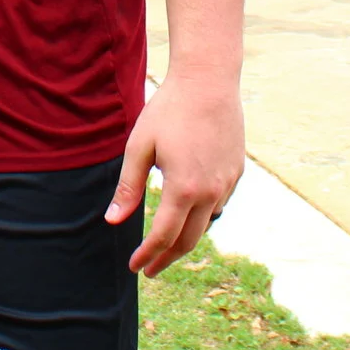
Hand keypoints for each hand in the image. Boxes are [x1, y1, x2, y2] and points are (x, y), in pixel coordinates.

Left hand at [105, 70, 245, 276]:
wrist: (209, 81)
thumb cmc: (168, 110)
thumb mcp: (139, 146)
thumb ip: (128, 187)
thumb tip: (113, 220)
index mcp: (183, 188)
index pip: (164, 236)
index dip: (148, 255)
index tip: (135, 267)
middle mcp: (210, 192)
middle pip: (188, 240)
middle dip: (167, 258)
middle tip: (150, 268)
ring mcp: (227, 183)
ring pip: (206, 224)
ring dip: (186, 237)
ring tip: (166, 243)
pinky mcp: (237, 172)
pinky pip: (219, 204)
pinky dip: (202, 215)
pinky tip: (188, 210)